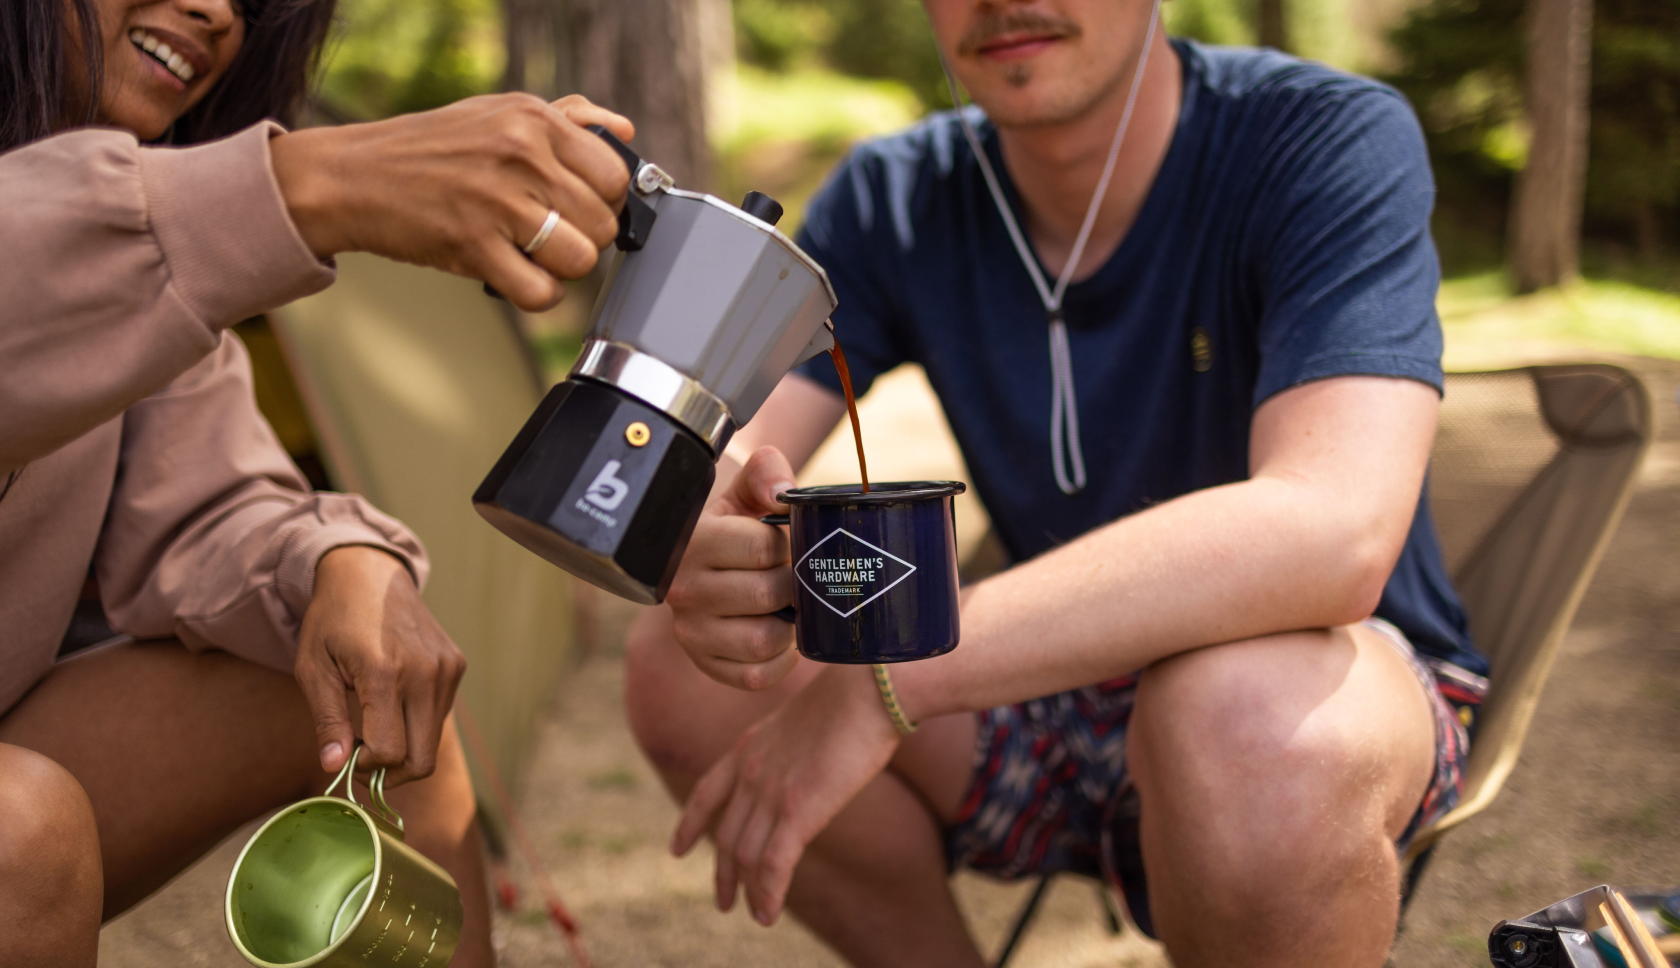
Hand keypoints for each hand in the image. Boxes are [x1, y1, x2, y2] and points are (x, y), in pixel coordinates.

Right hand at [271, 94, 633, 311]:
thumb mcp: (499, 110)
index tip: (581, 208)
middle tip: (551, 234)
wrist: (353, 176)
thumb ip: (568, 118)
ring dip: (562, 269)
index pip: (615, 175)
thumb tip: (625, 132)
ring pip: (580, 260)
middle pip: (603, 223)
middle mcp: (521, 155)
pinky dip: (536, 294)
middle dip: (584, 238)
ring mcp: (498, 202)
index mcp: (533, 119)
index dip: (605, 201)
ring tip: (534, 254)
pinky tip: (517, 276)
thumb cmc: (430, 147)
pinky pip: (542, 292)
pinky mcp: (474, 246)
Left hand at [294, 546, 466, 784]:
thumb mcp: (313, 669)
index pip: (389, 752)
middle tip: (364, 759)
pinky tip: (394, 702)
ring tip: (376, 726)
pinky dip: (417, 724)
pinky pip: (439, 716)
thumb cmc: (332, 621)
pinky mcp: (456, 666)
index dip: (365, 768)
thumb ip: (326, 721)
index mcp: (385, 673)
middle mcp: (425, 673)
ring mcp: (446, 669)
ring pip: (432, 742)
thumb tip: (333, 768)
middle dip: (391, 773)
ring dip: (404, 748)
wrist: (369, 574)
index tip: (347, 756)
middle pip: (422, 760)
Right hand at [666, 447, 800, 690]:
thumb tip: (783, 491)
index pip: (760, 547)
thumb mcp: (744, 494)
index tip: (787, 543)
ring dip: (789, 626)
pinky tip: (781, 637)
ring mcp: (691, 631)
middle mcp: (683, 589)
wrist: (706, 568)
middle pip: (767, 594)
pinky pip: (756, 676)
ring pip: (763, 641)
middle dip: (794, 585)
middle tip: (796, 577)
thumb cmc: (735, 528)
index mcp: (694, 541)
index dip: (788, 545)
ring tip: (788, 607)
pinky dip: (780, 660)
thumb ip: (765, 473)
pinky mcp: (705, 663)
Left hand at [671, 666, 900, 924]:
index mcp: (750, 746)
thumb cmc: (854, 694)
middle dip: (722, 872)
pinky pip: (772, 866)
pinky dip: (768, 895)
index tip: (677, 849)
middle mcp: (751, 771)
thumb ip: (794, 747)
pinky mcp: (797, 811)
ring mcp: (770, 792)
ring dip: (747, 891)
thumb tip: (809, 761)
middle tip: (723, 901)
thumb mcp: (807, 719)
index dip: (690, 825)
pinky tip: (768, 914)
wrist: (869, 686)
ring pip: (745, 856)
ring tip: (753, 914)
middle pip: (726, 835)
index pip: (706, 791)